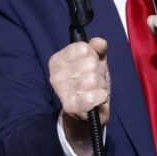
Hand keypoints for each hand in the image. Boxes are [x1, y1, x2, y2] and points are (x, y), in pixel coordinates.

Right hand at [48, 37, 109, 155]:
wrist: (88, 112)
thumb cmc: (90, 83)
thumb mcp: (95, 61)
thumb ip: (97, 49)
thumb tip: (100, 42)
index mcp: (58, 60)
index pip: (83, 48)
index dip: (93, 56)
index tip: (90, 64)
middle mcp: (55, 75)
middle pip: (90, 63)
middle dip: (99, 72)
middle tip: (95, 81)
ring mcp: (61, 92)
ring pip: (93, 79)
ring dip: (101, 85)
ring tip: (96, 90)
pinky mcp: (70, 107)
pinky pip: (91, 96)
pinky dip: (100, 97)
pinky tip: (97, 99)